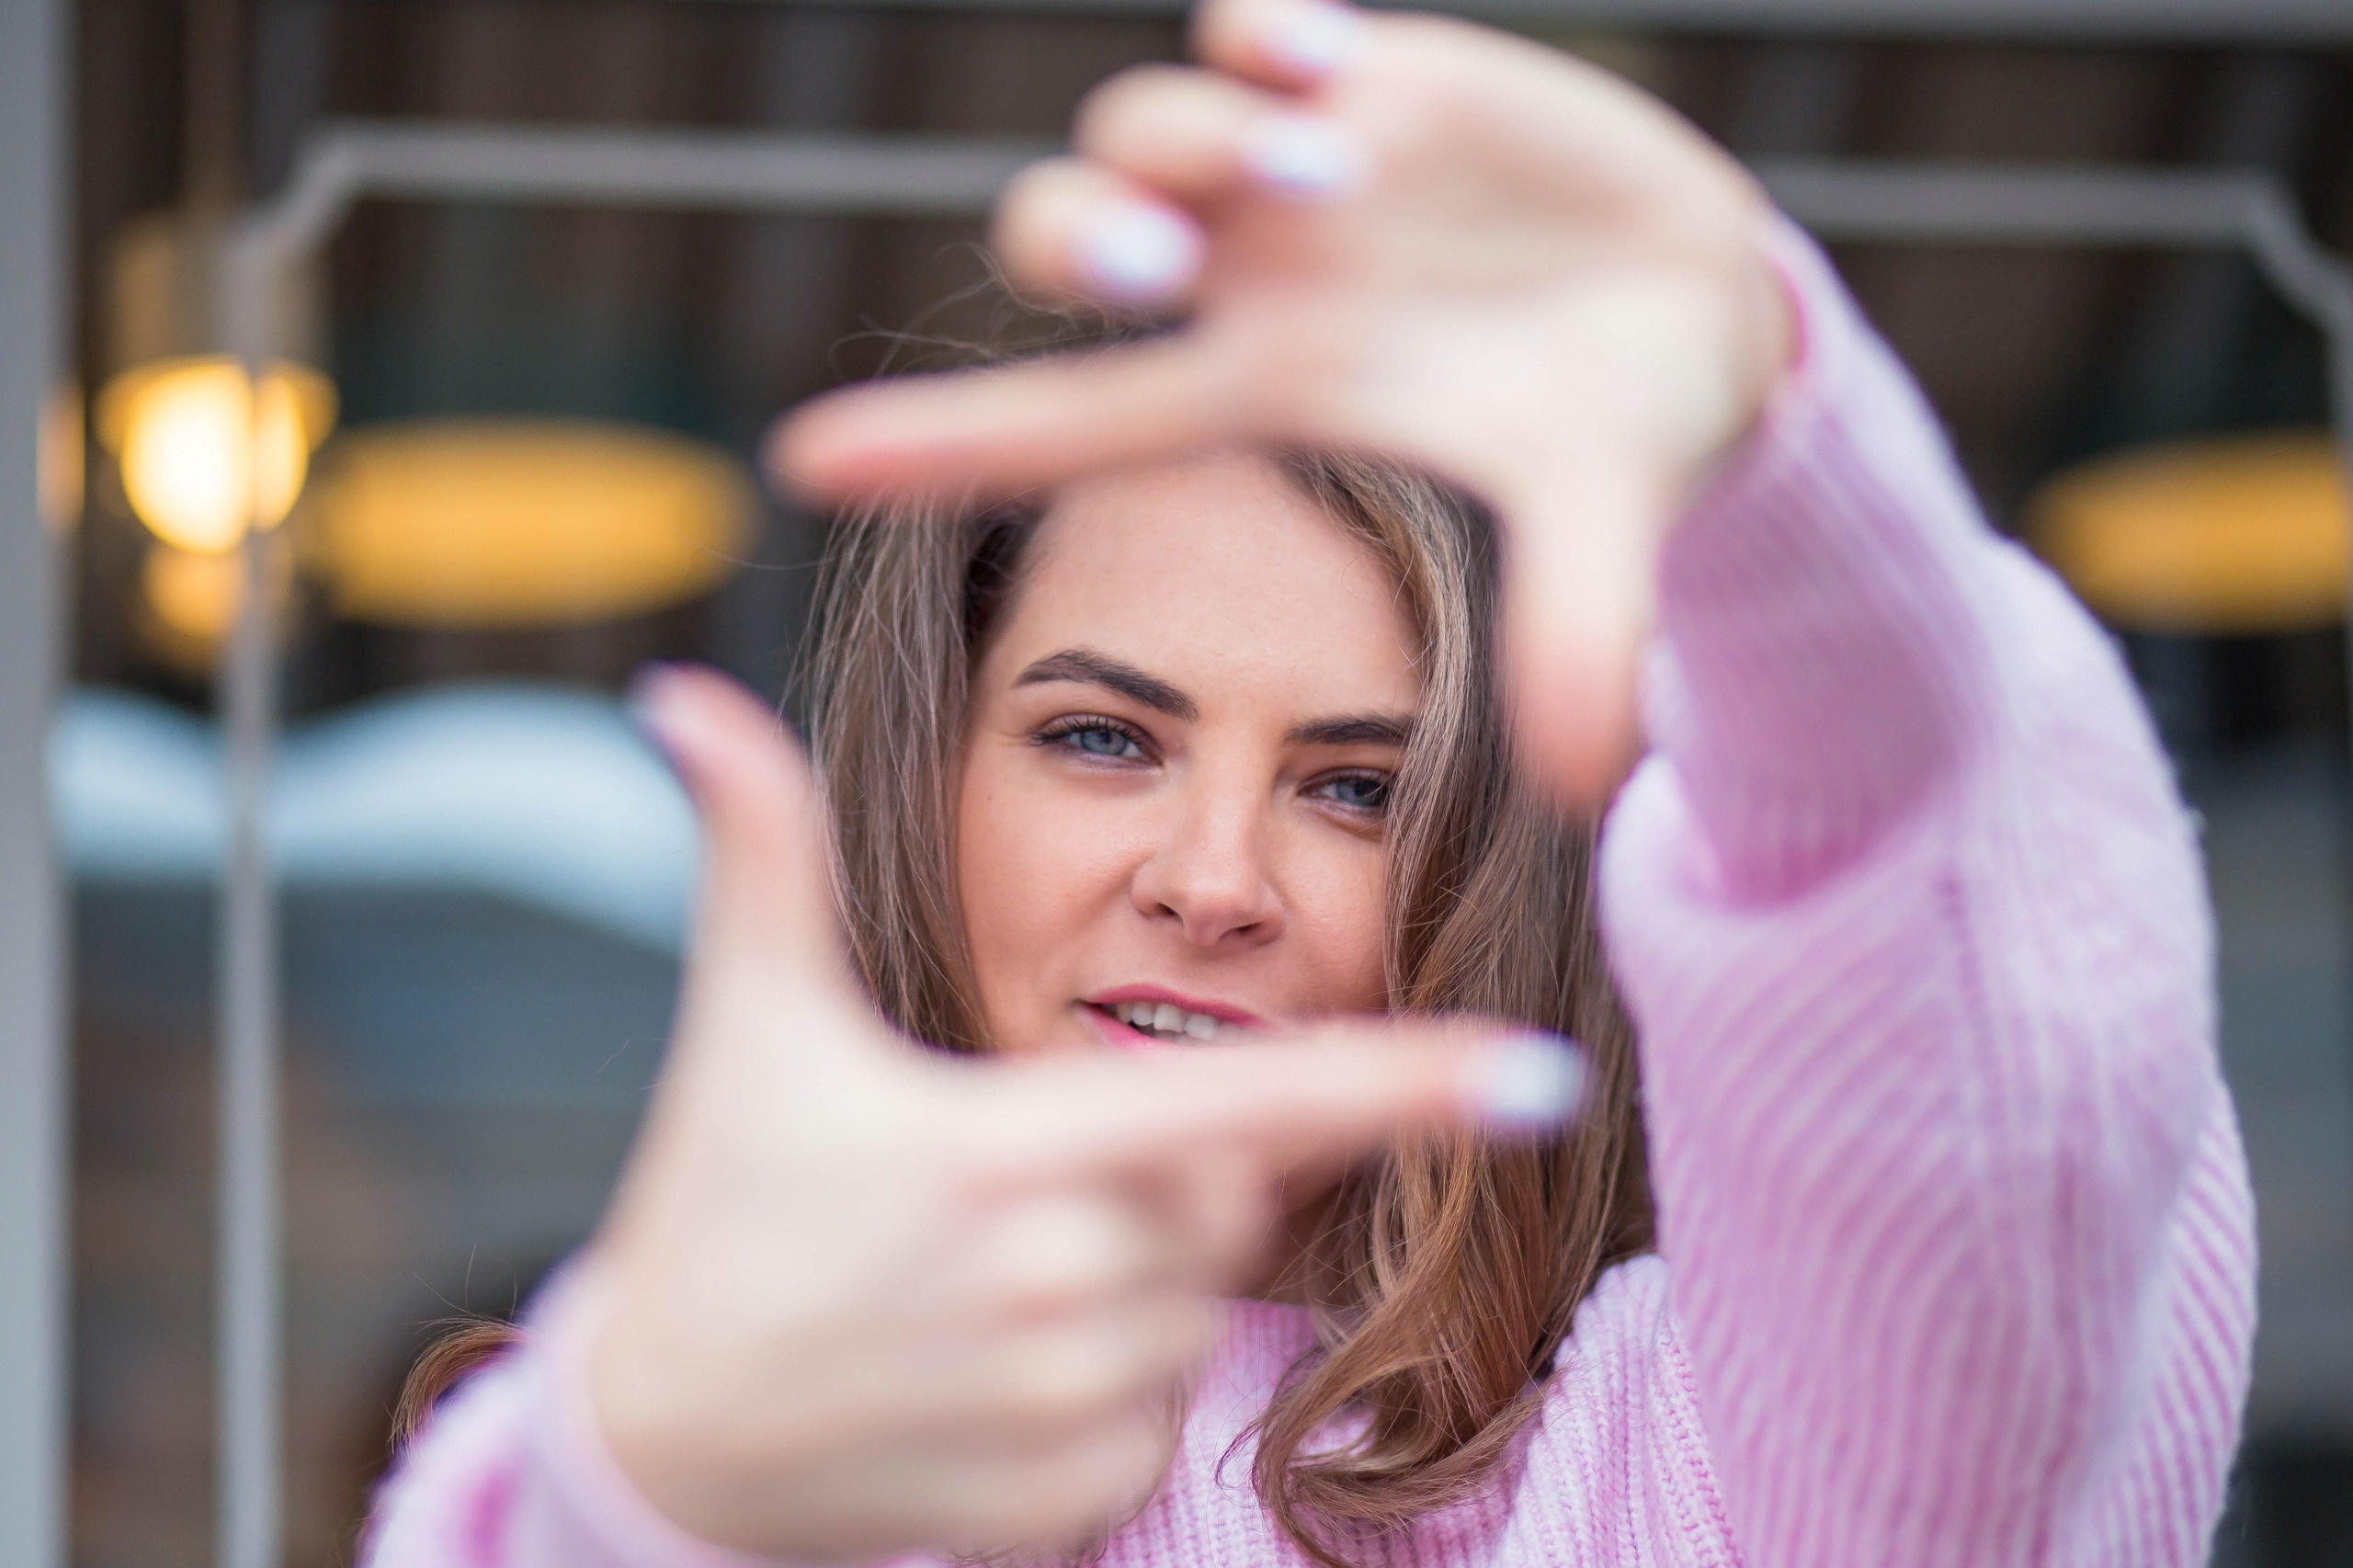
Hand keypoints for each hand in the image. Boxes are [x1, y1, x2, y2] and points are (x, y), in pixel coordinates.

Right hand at [580, 666, 1576, 1560]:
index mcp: (999, 1148)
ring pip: (1199, 1310)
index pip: (1240, 1107)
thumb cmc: (720, 1198)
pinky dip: (1111, 1390)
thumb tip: (682, 698)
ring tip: (988, 1279)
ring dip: (1134, 1282)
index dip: (1397, 1083)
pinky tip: (992, 1370)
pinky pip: (1163, 1421)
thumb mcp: (747, 1021)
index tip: (1534, 1074)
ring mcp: (1052, 1405)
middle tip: (1020, 1177)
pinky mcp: (1052, 1504)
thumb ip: (759, 853)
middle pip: (1226, 1199)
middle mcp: (1045, 1285)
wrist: (656, 1429)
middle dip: (1164, 1171)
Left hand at [770, 0, 1793, 807]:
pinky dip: (1257, 38)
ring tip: (1332, 176)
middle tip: (1153, 263)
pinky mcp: (1365, 73)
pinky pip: (1249, 31)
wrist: (1697, 306)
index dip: (941, 443)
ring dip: (1201, 144)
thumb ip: (1577, 626)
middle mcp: (1248, 279)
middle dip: (1086, 239)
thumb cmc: (1614, 434)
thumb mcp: (1594, 528)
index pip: (1072, 420)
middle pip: (1074, 241)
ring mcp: (1295, 169)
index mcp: (1264, 394)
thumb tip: (1593, 775)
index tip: (805, 465)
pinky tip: (1317, 64)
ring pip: (1145, 127)